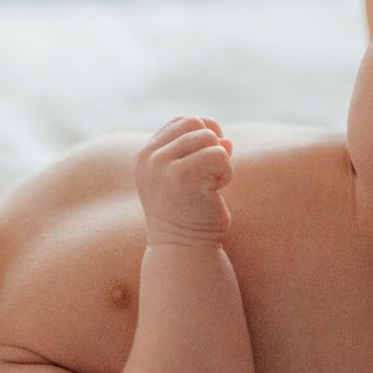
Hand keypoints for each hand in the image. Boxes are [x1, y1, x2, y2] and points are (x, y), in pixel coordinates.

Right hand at [135, 117, 234, 245]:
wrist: (184, 250)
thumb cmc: (190, 216)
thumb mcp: (187, 177)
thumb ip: (200, 152)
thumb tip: (226, 140)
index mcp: (145, 156)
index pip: (181, 121)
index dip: (203, 134)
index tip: (206, 164)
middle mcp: (149, 157)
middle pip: (195, 123)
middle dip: (212, 146)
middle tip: (209, 177)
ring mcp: (161, 165)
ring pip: (209, 137)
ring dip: (220, 162)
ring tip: (210, 187)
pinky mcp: (180, 175)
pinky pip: (219, 154)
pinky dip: (226, 173)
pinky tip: (215, 193)